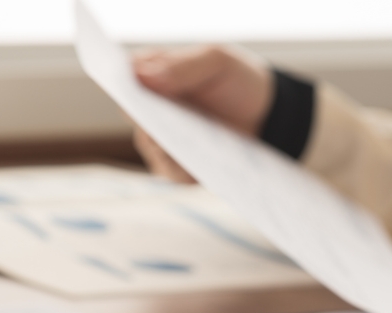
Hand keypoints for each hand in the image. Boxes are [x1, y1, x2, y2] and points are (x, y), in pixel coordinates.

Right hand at [131, 45, 273, 181]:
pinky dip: (184, 170)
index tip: (133, 96)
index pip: (126, 80)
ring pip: (150, 147)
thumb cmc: (236, 80)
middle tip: (160, 125)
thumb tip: (142, 76)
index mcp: (152, 74)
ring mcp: (161, 138)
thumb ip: (181, 66)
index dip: (126, 88)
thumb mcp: (216, 61)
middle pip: (134, 117)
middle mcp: (150, 107)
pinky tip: (199, 165)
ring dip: (165, 148)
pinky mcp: (177, 164)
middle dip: (147, 121)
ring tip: (185, 145)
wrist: (265, 113)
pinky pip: (172, 172)